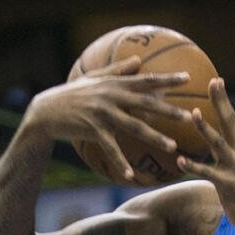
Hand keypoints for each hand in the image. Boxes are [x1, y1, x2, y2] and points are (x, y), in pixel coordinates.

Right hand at [24, 57, 190, 181]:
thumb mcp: (94, 78)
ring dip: (155, 138)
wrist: (44, 111)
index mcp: (115, 84)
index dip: (167, 79)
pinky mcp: (93, 130)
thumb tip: (139, 59)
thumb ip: (118, 70)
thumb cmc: (73, 93)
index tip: (188, 78)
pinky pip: (111, 149)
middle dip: (169, 110)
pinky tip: (132, 175)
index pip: (146, 80)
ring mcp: (103, 114)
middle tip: (190, 116)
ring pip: (134, 127)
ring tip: (173, 146)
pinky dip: (121, 163)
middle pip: (146, 103)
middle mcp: (111, 97)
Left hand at [176, 78, 234, 234]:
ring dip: (206, 128)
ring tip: (194, 113)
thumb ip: (226, 156)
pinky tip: (179, 159)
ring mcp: (234, 168)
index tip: (217, 80)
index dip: (223, 100)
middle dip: (220, 102)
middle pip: (229, 122)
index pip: (231, 119)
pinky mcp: (227, 184)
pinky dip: (193, 165)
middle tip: (213, 82)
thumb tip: (213, 145)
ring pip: (218, 144)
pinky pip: (207, 173)